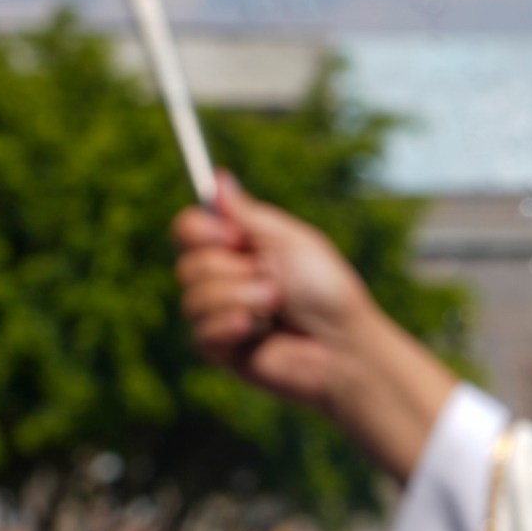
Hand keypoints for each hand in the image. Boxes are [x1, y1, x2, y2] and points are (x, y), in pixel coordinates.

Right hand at [175, 173, 457, 479]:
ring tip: (276, 306)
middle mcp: (224, 280)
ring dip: (240, 297)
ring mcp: (220, 316)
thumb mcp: (289, 241)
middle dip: (231, 270)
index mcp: (239, 248)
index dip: (199, 229)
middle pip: (187, 264)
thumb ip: (247, 214)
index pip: (188, 230)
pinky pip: (200, 332)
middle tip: (272, 280)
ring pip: (193, 298)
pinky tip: (258, 331)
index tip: (232, 236)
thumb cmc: (327, 291)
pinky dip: (231, 325)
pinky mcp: (221, 351)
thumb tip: (218, 179)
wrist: (344, 346)